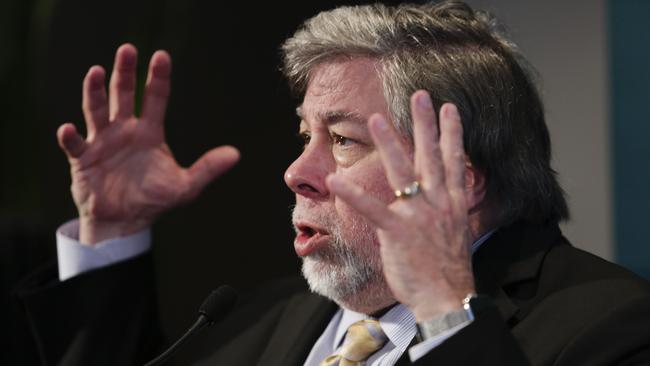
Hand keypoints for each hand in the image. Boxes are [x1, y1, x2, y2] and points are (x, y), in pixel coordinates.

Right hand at [57, 44, 239, 243]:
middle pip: (124, 94)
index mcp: (150, 132)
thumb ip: (207, 168)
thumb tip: (236, 154)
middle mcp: (125, 130)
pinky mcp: (84, 159)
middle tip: (127, 49)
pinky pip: (75, 144)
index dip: (158, 77)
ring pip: (96, 110)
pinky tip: (68, 128)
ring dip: (94, 91)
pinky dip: (70, 137)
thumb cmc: (154, 201)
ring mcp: (102, 141)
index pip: (156, 98)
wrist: (125, 223)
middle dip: (125, 73)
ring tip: (95, 71)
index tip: (161, 56)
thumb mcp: (185, 186)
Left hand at [327, 90, 474, 320]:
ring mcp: (418, 215)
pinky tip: (335, 180)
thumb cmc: (447, 270)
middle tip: (419, 95)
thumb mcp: (456, 234)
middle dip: (425, 123)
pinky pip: (372, 208)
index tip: (449, 108)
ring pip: (402, 171)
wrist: (446, 297)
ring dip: (389, 143)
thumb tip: (440, 200)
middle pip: (431, 156)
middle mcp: (438, 203)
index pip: (454, 161)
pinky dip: (353, 194)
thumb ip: (445, 211)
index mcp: (453, 204)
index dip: (452, 133)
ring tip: (376, 119)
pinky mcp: (397, 231)